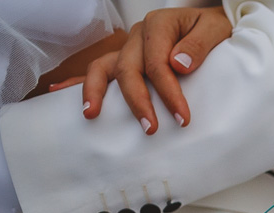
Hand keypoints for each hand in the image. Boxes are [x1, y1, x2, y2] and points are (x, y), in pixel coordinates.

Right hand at [50, 7, 231, 133]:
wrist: (210, 24)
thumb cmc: (214, 29)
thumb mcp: (215, 30)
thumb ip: (199, 45)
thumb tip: (178, 64)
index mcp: (159, 25)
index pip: (158, 64)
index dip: (168, 93)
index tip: (182, 118)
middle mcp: (138, 36)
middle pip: (129, 69)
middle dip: (138, 102)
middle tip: (151, 129)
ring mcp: (128, 47)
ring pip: (104, 67)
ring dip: (97, 92)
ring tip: (92, 115)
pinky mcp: (124, 57)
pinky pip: (99, 69)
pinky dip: (79, 81)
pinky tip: (57, 92)